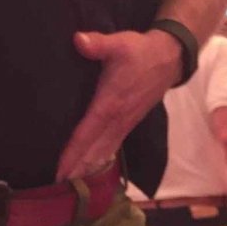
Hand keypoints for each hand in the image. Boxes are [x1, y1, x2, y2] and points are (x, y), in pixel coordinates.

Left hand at [54, 28, 182, 180]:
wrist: (169, 58)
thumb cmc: (140, 51)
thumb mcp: (119, 43)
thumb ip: (98, 44)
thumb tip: (78, 40)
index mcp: (110, 103)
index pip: (87, 133)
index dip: (73, 153)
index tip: (60, 171)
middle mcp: (117, 119)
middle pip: (93, 149)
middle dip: (76, 168)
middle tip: (57, 186)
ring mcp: (125, 123)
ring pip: (104, 150)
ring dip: (88, 167)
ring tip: (71, 182)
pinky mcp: (130, 122)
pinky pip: (112, 145)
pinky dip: (101, 158)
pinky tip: (92, 167)